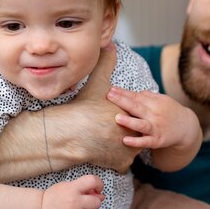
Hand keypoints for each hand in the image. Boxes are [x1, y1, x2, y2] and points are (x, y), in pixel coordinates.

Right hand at [40, 175, 103, 208]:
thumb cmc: (54, 197)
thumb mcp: (67, 187)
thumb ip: (84, 189)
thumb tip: (102, 196)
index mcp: (73, 188)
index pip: (93, 181)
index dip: (99, 184)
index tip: (96, 189)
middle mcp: (74, 202)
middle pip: (97, 202)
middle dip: (92, 203)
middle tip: (81, 205)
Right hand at [67, 45, 140, 171]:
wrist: (73, 134)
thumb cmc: (84, 109)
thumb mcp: (97, 83)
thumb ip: (106, 63)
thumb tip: (109, 44)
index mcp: (132, 112)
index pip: (134, 114)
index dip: (122, 114)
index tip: (110, 115)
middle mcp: (136, 131)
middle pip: (134, 132)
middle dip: (125, 132)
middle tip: (109, 130)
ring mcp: (130, 150)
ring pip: (130, 150)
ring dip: (122, 148)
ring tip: (107, 143)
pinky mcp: (122, 164)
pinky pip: (121, 164)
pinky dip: (114, 161)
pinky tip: (104, 155)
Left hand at [107, 87, 201, 170]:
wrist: (186, 127)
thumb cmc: (169, 111)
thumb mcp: (162, 100)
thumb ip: (147, 96)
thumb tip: (131, 92)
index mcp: (155, 102)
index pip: (137, 96)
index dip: (123, 93)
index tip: (111, 89)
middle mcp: (155, 114)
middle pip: (137, 107)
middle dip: (122, 101)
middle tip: (109, 96)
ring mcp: (156, 128)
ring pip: (141, 124)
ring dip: (129, 121)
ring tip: (116, 118)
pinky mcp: (157, 141)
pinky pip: (146, 142)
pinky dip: (136, 142)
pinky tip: (125, 140)